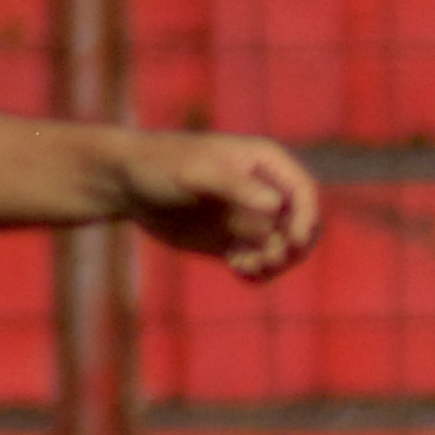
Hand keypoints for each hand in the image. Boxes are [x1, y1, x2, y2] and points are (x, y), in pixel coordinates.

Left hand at [119, 133, 320, 279]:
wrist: (128, 183)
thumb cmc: (162, 165)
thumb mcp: (197, 172)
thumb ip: (236, 186)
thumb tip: (275, 206)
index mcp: (267, 163)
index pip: (304, 192)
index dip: (306, 218)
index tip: (292, 242)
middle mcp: (266, 190)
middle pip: (302, 224)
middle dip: (292, 246)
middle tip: (266, 259)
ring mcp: (251, 217)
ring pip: (284, 248)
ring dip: (275, 263)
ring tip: (244, 265)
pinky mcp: (235, 240)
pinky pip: (260, 261)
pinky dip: (257, 271)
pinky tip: (238, 269)